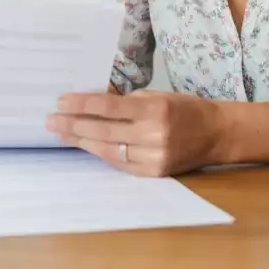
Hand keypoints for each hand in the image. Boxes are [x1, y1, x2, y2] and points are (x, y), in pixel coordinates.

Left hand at [47, 90, 229, 175]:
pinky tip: (85, 146)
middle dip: (73, 126)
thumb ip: (126, 102)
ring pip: (108, 150)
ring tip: (61, 134)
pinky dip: (101, 154)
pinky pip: (120, 164)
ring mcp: (154, 157)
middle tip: (51, 121)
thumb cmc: (185, 108)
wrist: (216, 134)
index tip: (60, 102)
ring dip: (82, 142)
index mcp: (154, 109)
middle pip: (103, 131)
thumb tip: (90, 103)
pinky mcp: (154, 173)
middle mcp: (153, 135)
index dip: (81, 105)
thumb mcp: (157, 95)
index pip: (108, 107)